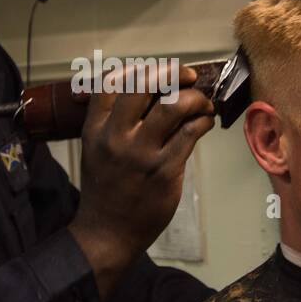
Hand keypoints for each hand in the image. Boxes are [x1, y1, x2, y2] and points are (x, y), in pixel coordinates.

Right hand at [69, 63, 214, 299]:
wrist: (107, 233)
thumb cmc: (106, 189)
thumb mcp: (95, 150)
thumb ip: (112, 122)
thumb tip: (150, 91)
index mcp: (95, 129)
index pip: (112, 83)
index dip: (139, 68)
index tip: (158, 70)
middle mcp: (115, 138)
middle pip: (144, 85)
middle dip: (173, 72)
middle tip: (189, 76)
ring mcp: (140, 155)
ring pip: (173, 106)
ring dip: (195, 98)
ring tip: (202, 104)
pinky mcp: (164, 171)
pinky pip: (190, 134)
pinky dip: (203, 121)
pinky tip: (205, 122)